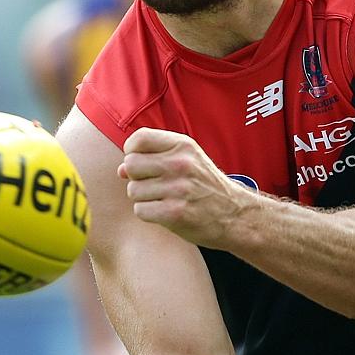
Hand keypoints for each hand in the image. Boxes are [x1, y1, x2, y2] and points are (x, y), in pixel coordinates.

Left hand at [119, 128, 252, 246]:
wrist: (234, 215)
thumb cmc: (205, 186)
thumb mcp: (187, 160)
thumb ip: (154, 158)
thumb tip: (120, 170)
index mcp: (183, 145)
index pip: (138, 139)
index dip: (132, 152)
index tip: (143, 163)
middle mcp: (180, 164)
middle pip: (130, 165)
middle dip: (136, 178)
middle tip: (154, 185)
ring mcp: (179, 189)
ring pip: (133, 190)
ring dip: (143, 198)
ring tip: (163, 199)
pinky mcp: (176, 213)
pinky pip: (140, 210)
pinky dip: (148, 214)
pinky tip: (164, 212)